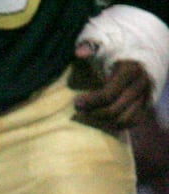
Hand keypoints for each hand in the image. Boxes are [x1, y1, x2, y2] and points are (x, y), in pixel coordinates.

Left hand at [74, 6, 168, 132]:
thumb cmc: (118, 44)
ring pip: (125, 120)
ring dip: (105, 122)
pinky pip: (134, 121)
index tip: (76, 102)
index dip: (90, 102)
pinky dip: (118, 124)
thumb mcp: (103, 40)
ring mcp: (146, 94)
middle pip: (115, 111)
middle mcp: (141, 84)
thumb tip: (80, 53)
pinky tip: (103, 119)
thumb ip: (90, 45)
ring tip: (90, 114)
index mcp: (130, 69)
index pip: (109, 94)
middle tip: (79, 109)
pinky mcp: (147, 102)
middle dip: (93, 113)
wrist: (145, 43)